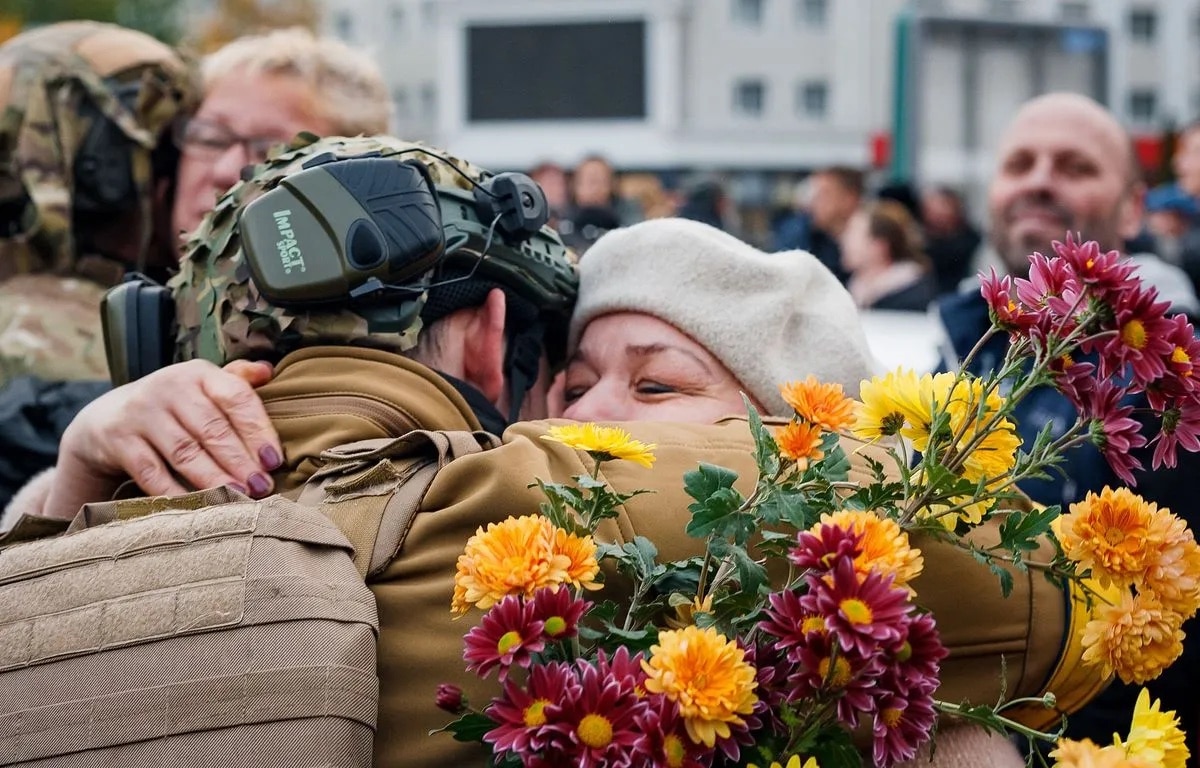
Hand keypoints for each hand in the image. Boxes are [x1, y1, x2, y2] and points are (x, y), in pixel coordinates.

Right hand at [44, 359, 280, 519]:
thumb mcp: (201, 386)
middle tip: (262, 487)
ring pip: (184, 452)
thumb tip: (269, 371)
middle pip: (212, 428)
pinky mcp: (118, 440)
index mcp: (198, 373)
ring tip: (239, 497)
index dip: (258, 429)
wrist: (107, 418)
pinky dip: (175, 492)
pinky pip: (151, 471)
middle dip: (240, 461)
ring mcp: (141, 413)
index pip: (236, 397)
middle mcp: (169, 387)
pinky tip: (197, 507)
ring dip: (214, 478)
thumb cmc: (173, 406)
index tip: (274, 460)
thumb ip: (235, 380)